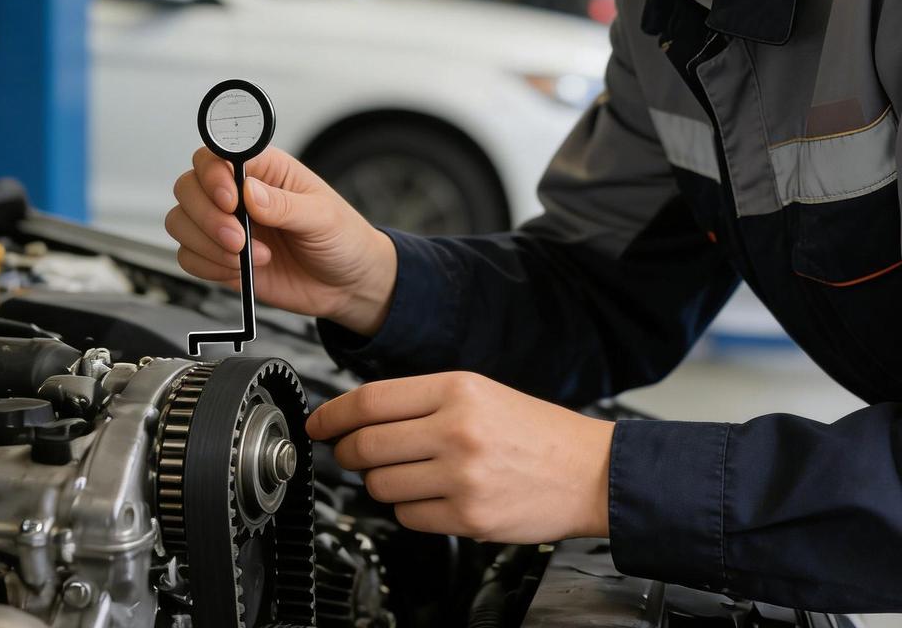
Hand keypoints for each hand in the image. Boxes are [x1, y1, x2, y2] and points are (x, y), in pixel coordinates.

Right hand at [166, 146, 397, 335]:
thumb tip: (250, 192)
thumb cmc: (343, 238)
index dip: (213, 174)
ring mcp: (227, 225)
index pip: (217, 155)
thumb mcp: (323, 217)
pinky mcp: (220, 256)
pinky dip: (207, 265)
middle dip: (207, 216)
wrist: (347, 284)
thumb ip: (285, 205)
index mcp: (265, 169)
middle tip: (239, 239)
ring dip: (207, 243)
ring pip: (181, 221)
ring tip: (247, 257)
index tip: (230, 200)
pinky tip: (239, 270)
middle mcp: (239, 192)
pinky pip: (188, 256)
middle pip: (189, 186)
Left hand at [306, 372, 614, 542]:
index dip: (332, 414)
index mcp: (457, 389)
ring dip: (377, 482)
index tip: (318, 424)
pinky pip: (408, 517)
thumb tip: (361, 415)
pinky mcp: (469, 518)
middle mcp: (456, 430)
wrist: (589, 471)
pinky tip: (428, 496)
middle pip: (366, 444)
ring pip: (381, 485)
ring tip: (400, 474)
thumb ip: (421, 400)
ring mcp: (462, 477)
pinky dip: (407, 509)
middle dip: (346, 452)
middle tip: (347, 453)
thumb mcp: (479, 392)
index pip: (370, 400)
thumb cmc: (533, 429)